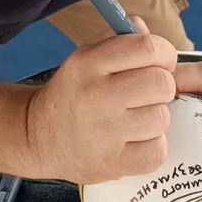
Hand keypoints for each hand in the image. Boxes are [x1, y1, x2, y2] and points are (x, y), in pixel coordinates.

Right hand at [22, 20, 177, 183]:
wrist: (38, 135)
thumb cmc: (74, 92)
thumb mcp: (88, 57)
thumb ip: (123, 40)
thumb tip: (154, 38)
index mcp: (88, 62)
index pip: (147, 47)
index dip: (164, 53)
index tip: (160, 62)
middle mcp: (94, 95)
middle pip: (161, 83)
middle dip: (161, 86)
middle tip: (146, 93)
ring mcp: (102, 133)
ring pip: (161, 118)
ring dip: (154, 118)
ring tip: (135, 119)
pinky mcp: (110, 163)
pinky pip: (157, 151)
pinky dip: (152, 146)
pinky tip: (134, 140)